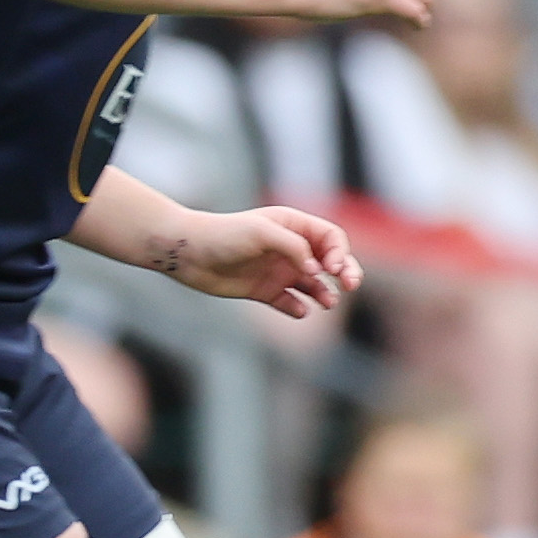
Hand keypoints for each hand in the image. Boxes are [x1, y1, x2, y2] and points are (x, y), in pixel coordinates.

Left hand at [166, 204, 362, 323]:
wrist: (187, 252)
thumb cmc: (224, 234)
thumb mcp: (262, 232)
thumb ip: (294, 247)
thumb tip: (317, 270)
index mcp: (293, 227)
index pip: (331, 238)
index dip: (340, 252)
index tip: (333, 268)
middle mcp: (290, 249)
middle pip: (330, 261)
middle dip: (345, 272)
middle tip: (350, 285)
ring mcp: (278, 270)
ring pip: (313, 285)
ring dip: (325, 293)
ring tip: (328, 302)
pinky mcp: (264, 290)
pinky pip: (289, 302)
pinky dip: (298, 308)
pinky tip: (300, 310)